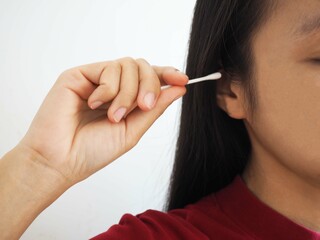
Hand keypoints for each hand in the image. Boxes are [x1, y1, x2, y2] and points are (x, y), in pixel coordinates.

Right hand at [18, 57, 187, 185]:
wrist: (61, 160)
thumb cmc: (93, 150)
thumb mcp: (133, 130)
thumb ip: (155, 108)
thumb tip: (179, 89)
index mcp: (125, 100)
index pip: (149, 78)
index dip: (168, 74)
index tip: (183, 79)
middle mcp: (112, 87)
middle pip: (142, 66)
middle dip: (149, 85)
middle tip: (144, 106)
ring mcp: (96, 79)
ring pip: (128, 65)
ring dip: (127, 93)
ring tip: (113, 116)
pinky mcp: (79, 74)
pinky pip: (108, 69)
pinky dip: (108, 90)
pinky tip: (94, 105)